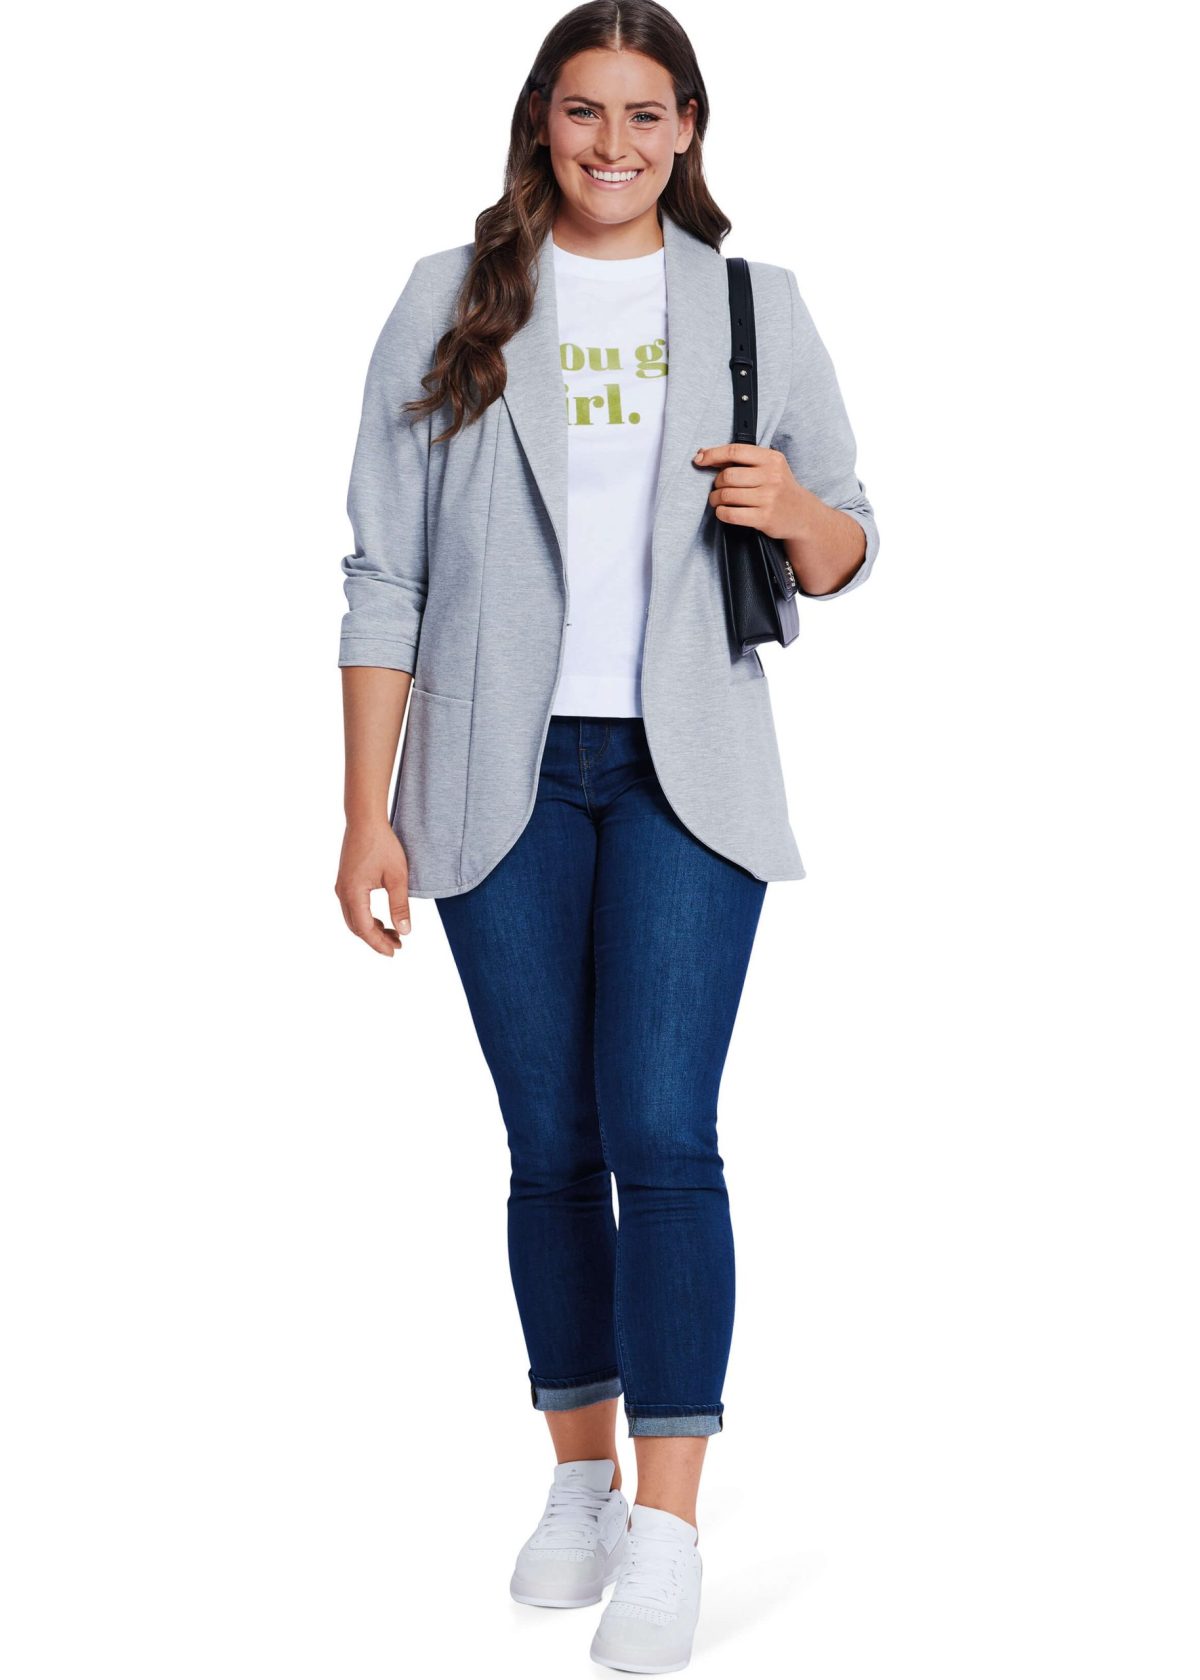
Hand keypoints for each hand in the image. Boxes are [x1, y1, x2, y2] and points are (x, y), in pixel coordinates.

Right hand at [335, 820, 412, 955]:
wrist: (365, 820)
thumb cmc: (383, 845)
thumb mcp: (397, 877)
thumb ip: (400, 905)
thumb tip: (406, 931)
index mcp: (353, 893)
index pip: (365, 929)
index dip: (379, 944)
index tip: (395, 952)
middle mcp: (342, 892)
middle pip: (356, 927)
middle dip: (376, 940)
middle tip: (397, 946)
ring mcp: (341, 887)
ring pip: (353, 918)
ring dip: (371, 929)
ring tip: (393, 934)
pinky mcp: (345, 881)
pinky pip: (352, 908)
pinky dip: (366, 918)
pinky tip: (381, 920)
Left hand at [692, 442, 811, 540]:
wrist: (802, 514)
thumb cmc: (779, 488)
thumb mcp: (769, 467)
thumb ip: (743, 460)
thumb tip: (704, 454)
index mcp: (771, 458)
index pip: (735, 451)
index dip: (713, 454)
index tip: (699, 459)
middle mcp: (771, 476)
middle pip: (727, 475)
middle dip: (716, 483)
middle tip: (717, 488)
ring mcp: (768, 498)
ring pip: (727, 495)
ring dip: (716, 499)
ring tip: (718, 500)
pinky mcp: (764, 518)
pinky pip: (731, 514)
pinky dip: (721, 513)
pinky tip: (724, 511)